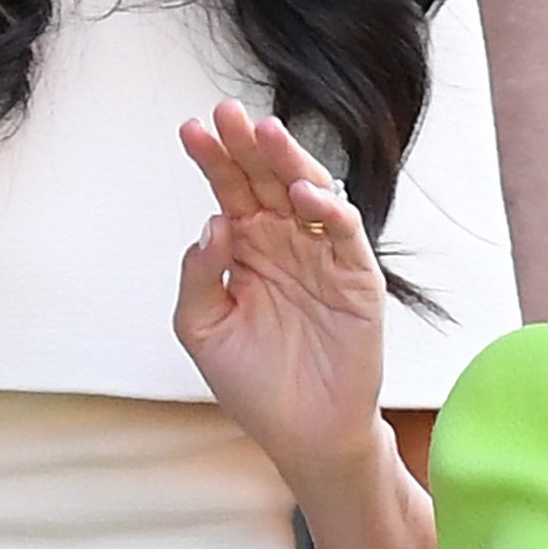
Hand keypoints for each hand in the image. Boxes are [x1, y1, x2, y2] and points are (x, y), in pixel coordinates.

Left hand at [173, 100, 386, 493]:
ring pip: (309, 193)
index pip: (230, 191)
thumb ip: (199, 275)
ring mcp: (323, 256)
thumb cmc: (253, 384)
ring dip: (289, 162)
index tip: (190, 129)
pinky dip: (329, 211)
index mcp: (247, 248)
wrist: (303, 435)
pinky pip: (346, 235)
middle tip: (227, 113)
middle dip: (248, 145)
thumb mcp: (202, 329)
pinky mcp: (357, 278)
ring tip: (266, 134)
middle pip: (266, 180)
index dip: (212, 159)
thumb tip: (211, 223)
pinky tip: (302, 195)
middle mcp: (286, 242)